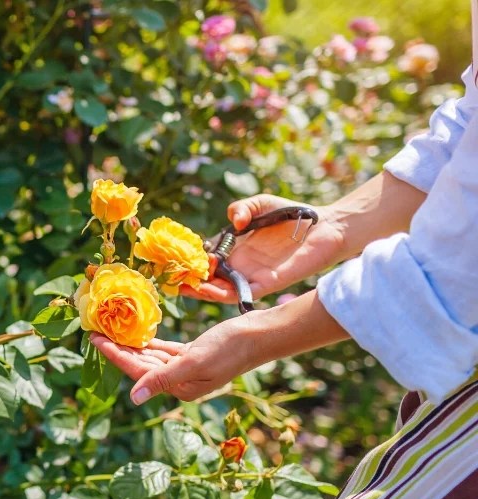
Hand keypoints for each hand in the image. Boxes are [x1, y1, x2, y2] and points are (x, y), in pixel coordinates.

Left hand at [90, 316, 262, 402]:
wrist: (259, 335)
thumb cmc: (229, 348)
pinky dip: (150, 342)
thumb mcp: (193, 362)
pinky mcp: (192, 355)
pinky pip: (164, 350)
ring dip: (131, 345)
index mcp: (179, 388)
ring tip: (109, 330)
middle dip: (117, 349)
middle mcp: (180, 381)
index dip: (115, 356)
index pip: (138, 372)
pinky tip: (135, 336)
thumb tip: (134, 398)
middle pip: (141, 365)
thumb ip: (162, 379)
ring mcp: (186, 368)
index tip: (95, 340)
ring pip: (151, 357)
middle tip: (94, 331)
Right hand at [184, 194, 342, 303]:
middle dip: (192, 281)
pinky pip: (243, 293)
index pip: (208, 259)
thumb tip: (235, 221)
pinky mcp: (269, 283)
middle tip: (175, 279)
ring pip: (223, 291)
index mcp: (236, 249)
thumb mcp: (259, 203)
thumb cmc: (291, 213)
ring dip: (204, 291)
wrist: (325, 225)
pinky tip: (211, 289)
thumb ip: (242, 208)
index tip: (176, 260)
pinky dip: (226, 294)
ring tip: (188, 287)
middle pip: (211, 279)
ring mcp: (254, 275)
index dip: (192, 261)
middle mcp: (242, 265)